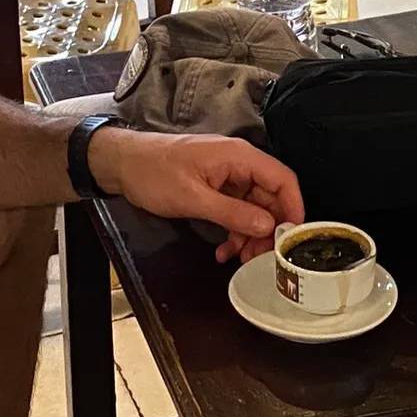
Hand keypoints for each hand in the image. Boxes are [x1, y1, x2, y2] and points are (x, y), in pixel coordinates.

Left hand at [93, 130, 304, 262]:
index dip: (294, 207)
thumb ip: (232, 212)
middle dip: (269, 229)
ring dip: (250, 235)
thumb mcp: (193, 197)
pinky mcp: (216, 188)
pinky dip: (233, 231)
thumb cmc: (154, 173)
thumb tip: (267, 226)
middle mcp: (239, 164)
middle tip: (262, 258)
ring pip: (254, 209)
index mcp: (239, 157)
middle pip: (270, 198)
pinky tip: (224, 252)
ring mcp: (228, 177)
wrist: (122, 164)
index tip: (294, 237)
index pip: (282, 179)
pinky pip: (236, 211)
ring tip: (241, 259)